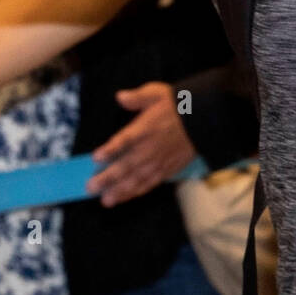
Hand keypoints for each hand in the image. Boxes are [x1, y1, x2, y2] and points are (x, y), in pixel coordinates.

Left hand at [86, 81, 195, 205]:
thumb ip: (137, 97)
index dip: (110, 150)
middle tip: (90, 188)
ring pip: (136, 180)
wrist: (204, 119)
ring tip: (106, 201)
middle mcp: (149, 149)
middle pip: (126, 166)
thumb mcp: (157, 93)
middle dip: (107, 179)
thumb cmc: (178, 105)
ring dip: (120, 191)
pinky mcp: (167, 170)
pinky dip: (137, 192)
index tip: (96, 158)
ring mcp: (158, 162)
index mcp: (145, 129)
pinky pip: (150, 184)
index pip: (124, 141)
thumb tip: (120, 97)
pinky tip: (125, 198)